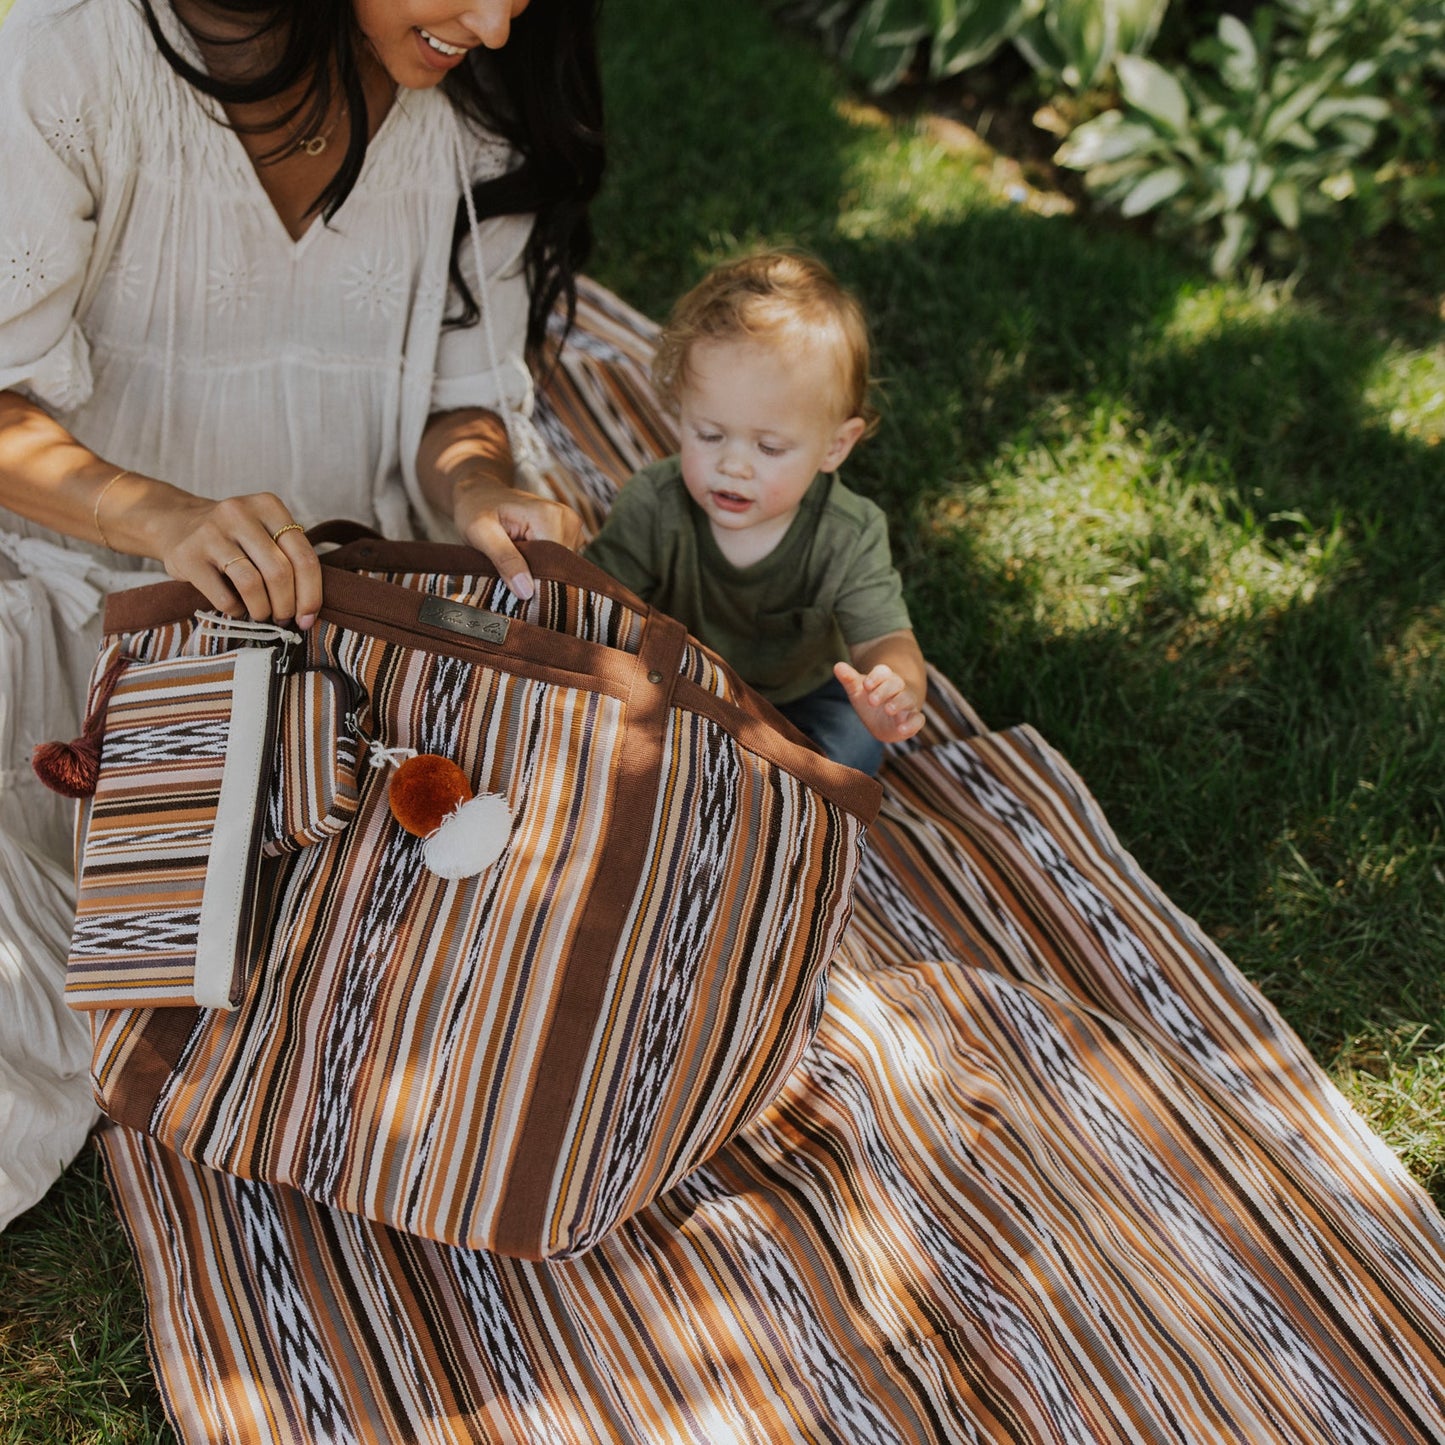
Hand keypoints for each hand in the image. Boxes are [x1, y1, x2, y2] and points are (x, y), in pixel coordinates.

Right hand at [151, 493, 322, 627]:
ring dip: (263, 610)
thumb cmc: (233, 537)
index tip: (308, 617)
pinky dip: (236, 611)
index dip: (311, 594)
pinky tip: (238, 609)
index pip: (303, 556)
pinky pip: (223, 596)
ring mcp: (210, 532)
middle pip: (279, 572)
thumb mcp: (264, 532)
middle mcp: (239, 513)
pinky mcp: (187, 555)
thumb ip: (288, 558)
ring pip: (252, 584)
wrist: (174, 523)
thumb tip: (309, 610)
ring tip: (262, 616)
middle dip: (287, 606)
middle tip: (284, 619)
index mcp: (268, 506)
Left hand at [451, 475, 583, 599]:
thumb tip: (526, 591)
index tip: (512, 588)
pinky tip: (525, 557)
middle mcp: (567, 519)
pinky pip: (561, 561)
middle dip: (536, 577)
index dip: (535, 583)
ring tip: (515, 561)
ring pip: (562, 567)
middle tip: (508, 574)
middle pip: (561, 567)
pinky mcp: (569, 533)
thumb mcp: (480, 533)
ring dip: (539, 571)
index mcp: (549, 517)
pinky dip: (543, 565)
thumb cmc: (475, 509)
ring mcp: (571, 525)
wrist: (479, 493)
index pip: (554, 566)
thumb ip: (504, 559)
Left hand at [834, 660, 925, 744]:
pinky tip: (901, 729)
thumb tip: (837, 666)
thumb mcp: (858, 691)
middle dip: (885, 690)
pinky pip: (918, 719)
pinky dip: (912, 724)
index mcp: (885, 678)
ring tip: (888, 709)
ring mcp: (907, 703)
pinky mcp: (913, 719)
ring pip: (907, 698)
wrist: (884, 721)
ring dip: (898, 703)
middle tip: (871, 700)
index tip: (865, 685)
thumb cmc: (871, 700)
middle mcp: (899, 688)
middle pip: (896, 683)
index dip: (875, 677)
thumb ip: (849, 679)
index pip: (884, 671)